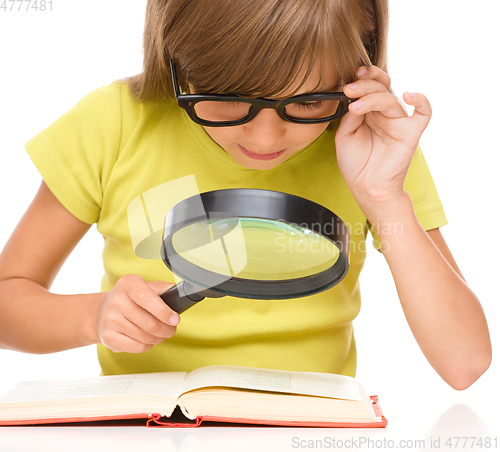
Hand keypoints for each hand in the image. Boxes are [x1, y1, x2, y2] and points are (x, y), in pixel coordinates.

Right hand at [97, 274, 178, 352]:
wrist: (102, 310)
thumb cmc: (130, 298)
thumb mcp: (145, 286)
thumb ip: (162, 289)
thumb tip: (179, 293)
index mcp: (128, 284)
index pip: (147, 298)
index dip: (164, 312)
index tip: (175, 320)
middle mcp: (116, 300)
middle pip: (149, 323)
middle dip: (167, 329)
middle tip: (171, 329)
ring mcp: (110, 319)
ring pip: (145, 337)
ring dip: (158, 338)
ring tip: (160, 333)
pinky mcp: (108, 336)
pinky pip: (137, 347)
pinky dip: (147, 345)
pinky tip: (147, 339)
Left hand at [335, 65, 431, 210]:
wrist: (366, 187)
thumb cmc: (355, 164)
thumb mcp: (344, 136)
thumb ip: (350, 116)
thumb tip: (354, 97)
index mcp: (369, 112)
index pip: (369, 87)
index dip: (361, 80)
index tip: (347, 81)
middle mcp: (384, 114)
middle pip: (380, 88)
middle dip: (365, 84)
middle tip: (350, 88)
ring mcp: (398, 122)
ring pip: (391, 100)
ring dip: (372, 98)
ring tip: (355, 106)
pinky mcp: (411, 133)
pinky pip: (423, 113)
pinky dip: (421, 101)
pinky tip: (409, 95)